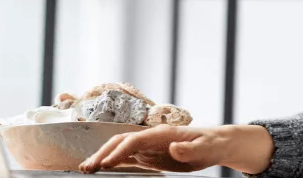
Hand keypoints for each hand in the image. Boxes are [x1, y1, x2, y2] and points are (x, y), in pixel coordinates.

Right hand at [79, 125, 229, 173]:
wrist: (215, 143)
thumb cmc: (211, 144)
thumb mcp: (205, 148)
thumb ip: (189, 149)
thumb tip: (174, 147)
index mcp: (163, 133)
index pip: (135, 140)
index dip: (120, 151)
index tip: (107, 163)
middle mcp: (152, 137)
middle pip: (121, 142)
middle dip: (103, 152)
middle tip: (87, 168)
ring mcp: (149, 146)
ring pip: (120, 149)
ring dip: (103, 157)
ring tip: (86, 168)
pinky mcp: (149, 155)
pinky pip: (127, 157)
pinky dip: (112, 162)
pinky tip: (101, 169)